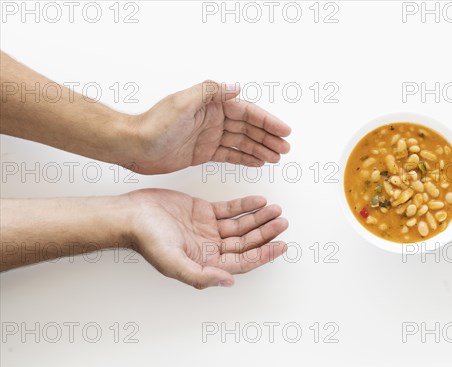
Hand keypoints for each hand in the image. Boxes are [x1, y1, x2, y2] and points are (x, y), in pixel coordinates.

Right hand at [125, 189, 288, 288]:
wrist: (131, 215)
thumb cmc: (147, 240)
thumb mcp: (173, 262)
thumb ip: (200, 275)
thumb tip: (228, 281)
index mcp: (206, 264)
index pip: (243, 262)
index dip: (264, 255)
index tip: (281, 246)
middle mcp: (210, 248)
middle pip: (246, 243)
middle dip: (266, 234)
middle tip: (282, 223)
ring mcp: (208, 230)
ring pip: (241, 226)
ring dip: (259, 219)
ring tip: (276, 211)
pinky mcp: (203, 212)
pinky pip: (230, 210)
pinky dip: (245, 206)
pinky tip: (259, 201)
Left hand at [128, 81, 291, 174]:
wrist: (134, 146)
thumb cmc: (154, 124)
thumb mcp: (183, 102)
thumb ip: (211, 92)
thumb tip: (237, 88)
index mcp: (211, 104)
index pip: (246, 112)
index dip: (266, 121)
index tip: (283, 130)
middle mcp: (213, 119)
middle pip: (248, 128)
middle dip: (268, 137)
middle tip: (285, 148)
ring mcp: (209, 136)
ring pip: (242, 142)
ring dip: (260, 149)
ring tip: (277, 157)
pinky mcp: (203, 152)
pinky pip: (230, 155)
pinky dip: (245, 158)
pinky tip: (258, 162)